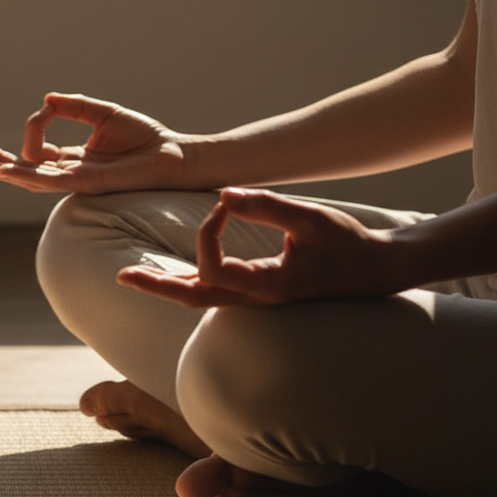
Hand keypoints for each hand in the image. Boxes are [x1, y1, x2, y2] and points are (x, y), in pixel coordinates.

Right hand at [0, 92, 195, 194]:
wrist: (172, 154)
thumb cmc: (145, 137)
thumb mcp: (103, 113)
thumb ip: (74, 106)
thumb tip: (46, 99)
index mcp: (74, 158)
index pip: (37, 151)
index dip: (30, 131)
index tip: (43, 111)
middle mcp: (71, 172)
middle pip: (25, 170)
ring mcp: (76, 180)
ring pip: (31, 179)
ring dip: (4, 171)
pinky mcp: (86, 183)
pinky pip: (50, 180)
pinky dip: (27, 175)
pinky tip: (8, 170)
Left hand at [118, 187, 395, 306]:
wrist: (376, 269)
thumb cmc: (347, 243)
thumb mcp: (309, 219)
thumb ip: (266, 206)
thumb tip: (224, 194)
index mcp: (266, 287)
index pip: (213, 264)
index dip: (209, 229)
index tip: (226, 203)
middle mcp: (255, 300)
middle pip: (193, 297)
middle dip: (156, 285)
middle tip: (120, 276)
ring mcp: (256, 302)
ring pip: (200, 298)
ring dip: (166, 286)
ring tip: (131, 277)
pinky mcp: (259, 294)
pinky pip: (214, 293)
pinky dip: (188, 283)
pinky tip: (170, 276)